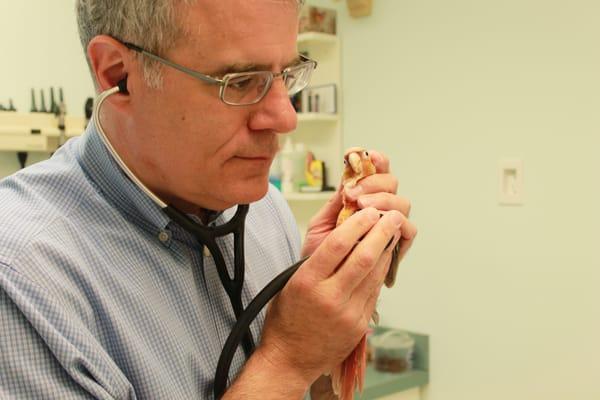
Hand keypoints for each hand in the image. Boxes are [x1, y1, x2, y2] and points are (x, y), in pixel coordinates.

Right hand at [255, 207, 404, 386]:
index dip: (357, 224)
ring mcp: (347, 313)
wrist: (289, 359)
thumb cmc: (286, 318)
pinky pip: (374, 292)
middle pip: (363, 257)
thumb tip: (341, 231)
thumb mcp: (290, 281)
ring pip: (374, 274)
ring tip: (394, 233)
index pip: (337, 245)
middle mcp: (329, 297)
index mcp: (307, 282)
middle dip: (382, 233)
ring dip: (387, 250)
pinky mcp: (359, 325)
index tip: (369, 212)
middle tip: (393, 217)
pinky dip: (381, 272)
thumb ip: (315, 258)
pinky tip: (385, 259)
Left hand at [301, 150, 416, 264]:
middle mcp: (379, 207)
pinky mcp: (397, 244)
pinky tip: (380, 225)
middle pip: (391, 182)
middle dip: (374, 183)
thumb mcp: (320, 224)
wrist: (322, 280)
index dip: (377, 160)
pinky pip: (408, 230)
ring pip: (401, 203)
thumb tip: (348, 178)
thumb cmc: (321, 251)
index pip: (376, 171)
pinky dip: (397, 225)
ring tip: (361, 207)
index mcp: (362, 196)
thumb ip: (334, 202)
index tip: (368, 155)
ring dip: (383, 201)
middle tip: (354, 194)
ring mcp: (390, 225)